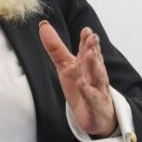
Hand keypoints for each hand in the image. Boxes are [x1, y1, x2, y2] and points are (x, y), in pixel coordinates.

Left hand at [38, 21, 116, 137]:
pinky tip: (82, 85)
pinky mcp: (96, 107)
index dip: (87, 40)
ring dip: (94, 65)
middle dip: (93, 48)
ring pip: (97, 77)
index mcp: (87, 65)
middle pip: (94, 60)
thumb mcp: (66, 67)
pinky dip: (89, 92)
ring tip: (89, 55)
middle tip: (92, 38)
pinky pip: (93, 99)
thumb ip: (56, 47)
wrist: (96, 116)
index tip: (86, 30)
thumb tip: (43, 25)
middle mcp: (95, 75)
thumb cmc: (83, 88)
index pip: (87, 50)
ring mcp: (98, 91)